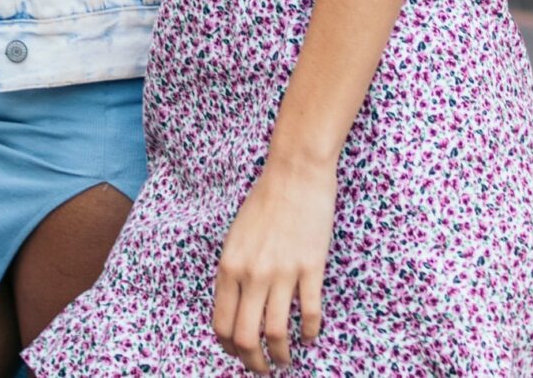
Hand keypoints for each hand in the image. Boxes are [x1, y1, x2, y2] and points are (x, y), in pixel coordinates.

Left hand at [212, 156, 332, 369]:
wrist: (295, 173)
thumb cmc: (264, 202)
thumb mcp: (235, 238)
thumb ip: (233, 273)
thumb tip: (235, 308)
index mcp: (229, 267)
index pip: (221, 324)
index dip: (229, 349)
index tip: (239, 356)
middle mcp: (252, 274)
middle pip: (246, 337)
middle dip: (253, 363)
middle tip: (262, 370)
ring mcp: (282, 273)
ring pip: (276, 333)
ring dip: (281, 356)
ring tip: (286, 362)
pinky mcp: (311, 268)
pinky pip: (309, 313)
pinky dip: (310, 333)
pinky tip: (310, 338)